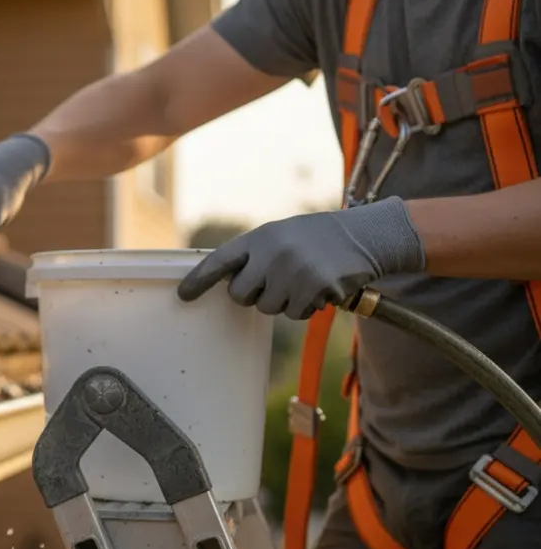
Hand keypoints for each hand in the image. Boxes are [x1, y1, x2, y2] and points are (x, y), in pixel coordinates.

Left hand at [176, 197, 424, 319]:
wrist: (364, 234)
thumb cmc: (316, 238)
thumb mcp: (281, 235)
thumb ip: (255, 255)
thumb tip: (229, 285)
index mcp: (259, 237)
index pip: (219, 260)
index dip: (199, 280)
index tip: (183, 295)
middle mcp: (271, 253)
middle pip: (239, 295)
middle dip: (252, 295)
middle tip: (274, 282)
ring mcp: (292, 271)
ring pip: (267, 308)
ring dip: (283, 301)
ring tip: (303, 279)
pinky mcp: (313, 288)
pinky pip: (294, 314)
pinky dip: (304, 307)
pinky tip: (319, 287)